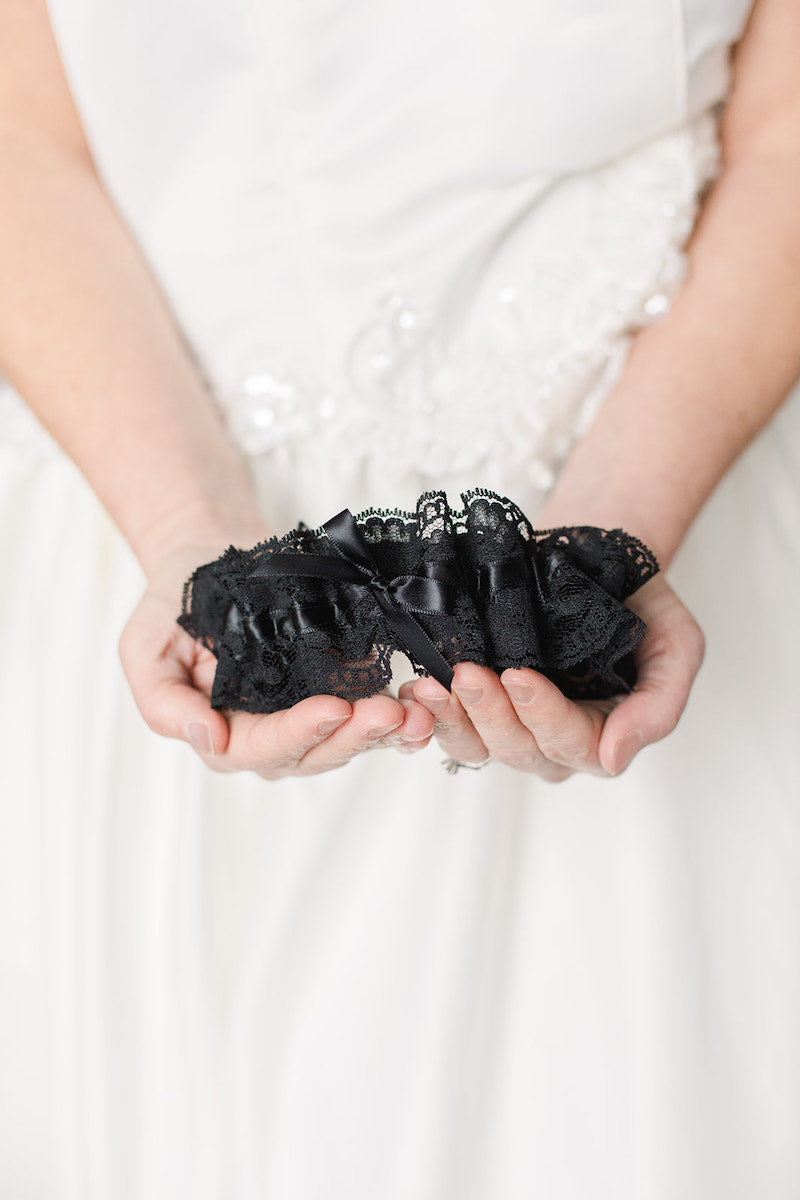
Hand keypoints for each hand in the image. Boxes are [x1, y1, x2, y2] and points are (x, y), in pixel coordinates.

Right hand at [119, 537, 434, 777]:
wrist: (210, 556)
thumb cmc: (174, 605)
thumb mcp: (145, 650)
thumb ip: (166, 704)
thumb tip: (209, 739)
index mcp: (223, 733)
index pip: (262, 749)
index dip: (299, 734)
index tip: (333, 709)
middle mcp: (270, 735)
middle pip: (316, 752)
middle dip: (354, 736)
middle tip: (390, 713)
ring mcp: (308, 713)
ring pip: (350, 739)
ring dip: (385, 731)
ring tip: (416, 712)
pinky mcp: (340, 688)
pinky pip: (371, 712)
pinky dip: (400, 714)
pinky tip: (424, 702)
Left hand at [400, 574, 704, 781]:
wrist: (597, 559)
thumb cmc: (640, 604)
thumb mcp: (677, 646)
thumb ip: (658, 707)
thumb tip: (614, 759)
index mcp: (606, 735)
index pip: (571, 744)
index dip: (543, 716)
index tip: (519, 674)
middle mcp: (556, 741)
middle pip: (519, 750)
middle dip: (491, 714)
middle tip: (467, 673)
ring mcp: (515, 725)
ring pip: (479, 746)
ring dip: (455, 719)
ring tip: (432, 685)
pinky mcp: (482, 705)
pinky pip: (453, 726)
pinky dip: (434, 713)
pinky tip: (418, 690)